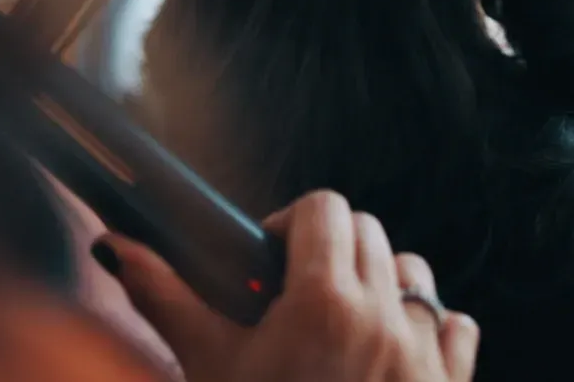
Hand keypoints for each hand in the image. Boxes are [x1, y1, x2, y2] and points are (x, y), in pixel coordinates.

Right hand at [98, 191, 478, 381]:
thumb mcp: (208, 368)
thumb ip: (166, 299)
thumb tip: (116, 246)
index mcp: (325, 303)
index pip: (324, 208)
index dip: (291, 223)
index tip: (268, 262)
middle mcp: (385, 318)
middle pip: (369, 232)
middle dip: (330, 250)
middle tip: (294, 296)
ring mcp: (425, 356)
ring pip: (415, 273)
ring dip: (383, 283)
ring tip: (343, 325)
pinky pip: (457, 327)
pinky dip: (431, 329)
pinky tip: (394, 354)